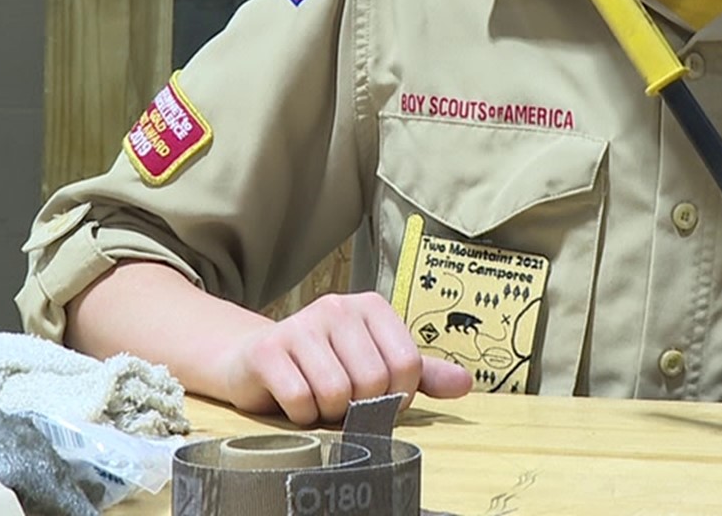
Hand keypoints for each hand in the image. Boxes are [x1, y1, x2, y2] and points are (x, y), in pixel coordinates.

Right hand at [218, 292, 472, 423]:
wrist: (256, 361)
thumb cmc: (325, 365)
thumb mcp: (377, 364)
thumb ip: (421, 374)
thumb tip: (465, 384)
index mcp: (372, 306)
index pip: (407, 365)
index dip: (397, 396)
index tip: (379, 398)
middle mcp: (338, 307)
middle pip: (373, 381)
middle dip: (360, 406)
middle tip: (343, 401)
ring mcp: (300, 325)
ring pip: (337, 392)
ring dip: (329, 411)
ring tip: (319, 399)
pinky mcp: (268, 350)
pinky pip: (301, 400)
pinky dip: (302, 415)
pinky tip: (296, 402)